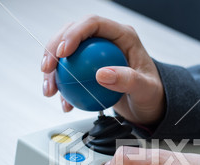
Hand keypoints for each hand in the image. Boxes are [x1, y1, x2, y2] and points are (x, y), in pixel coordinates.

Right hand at [41, 15, 164, 124]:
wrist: (149, 106)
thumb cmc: (152, 94)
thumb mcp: (145, 89)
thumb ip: (128, 80)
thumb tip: (101, 74)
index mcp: (122, 35)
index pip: (93, 24)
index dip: (73, 33)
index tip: (62, 52)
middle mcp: (106, 41)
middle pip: (72, 34)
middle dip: (53, 50)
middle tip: (47, 70)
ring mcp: (95, 55)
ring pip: (65, 54)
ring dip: (52, 71)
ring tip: (49, 91)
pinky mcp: (88, 70)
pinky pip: (69, 74)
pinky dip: (62, 87)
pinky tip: (62, 102)